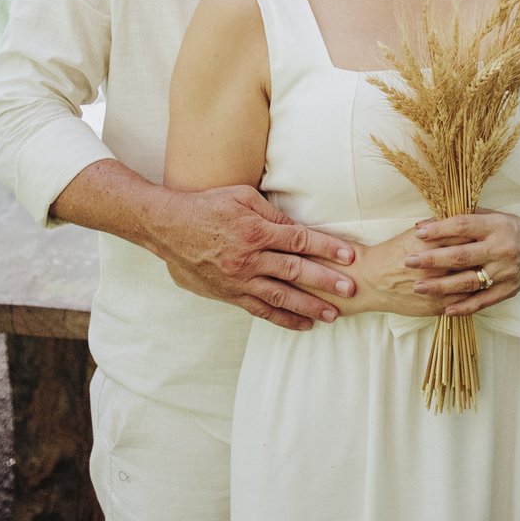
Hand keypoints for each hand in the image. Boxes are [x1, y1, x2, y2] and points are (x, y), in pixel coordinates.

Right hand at [159, 184, 356, 330]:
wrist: (168, 227)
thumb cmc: (206, 206)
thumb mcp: (241, 197)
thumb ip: (271, 213)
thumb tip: (298, 227)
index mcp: (254, 231)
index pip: (299, 240)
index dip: (327, 248)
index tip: (349, 256)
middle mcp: (248, 258)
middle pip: (295, 271)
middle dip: (326, 281)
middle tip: (351, 289)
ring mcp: (238, 280)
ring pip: (281, 296)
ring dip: (309, 306)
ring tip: (334, 314)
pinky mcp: (229, 294)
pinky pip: (260, 310)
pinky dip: (283, 318)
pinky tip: (303, 324)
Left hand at [403, 208, 519, 316]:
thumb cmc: (507, 229)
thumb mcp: (490, 216)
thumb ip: (460, 219)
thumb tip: (423, 224)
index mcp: (496, 226)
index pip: (464, 226)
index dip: (440, 229)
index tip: (418, 233)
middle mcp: (501, 249)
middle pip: (462, 255)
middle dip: (433, 259)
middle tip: (409, 261)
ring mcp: (505, 272)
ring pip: (469, 281)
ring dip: (441, 286)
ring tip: (418, 287)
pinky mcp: (508, 290)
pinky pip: (483, 301)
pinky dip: (463, 307)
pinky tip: (445, 309)